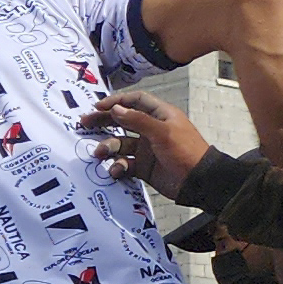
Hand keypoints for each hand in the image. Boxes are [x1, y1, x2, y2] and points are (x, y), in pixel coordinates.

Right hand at [85, 92, 209, 195]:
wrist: (198, 182)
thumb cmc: (186, 151)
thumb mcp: (162, 132)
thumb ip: (137, 120)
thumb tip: (115, 109)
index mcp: (160, 116)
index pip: (135, 101)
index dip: (117, 101)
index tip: (99, 106)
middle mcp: (151, 130)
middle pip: (122, 121)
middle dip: (103, 122)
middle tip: (85, 124)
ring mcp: (146, 149)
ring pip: (120, 144)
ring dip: (108, 148)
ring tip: (100, 153)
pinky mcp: (143, 166)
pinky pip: (124, 164)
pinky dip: (117, 166)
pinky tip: (116, 170)